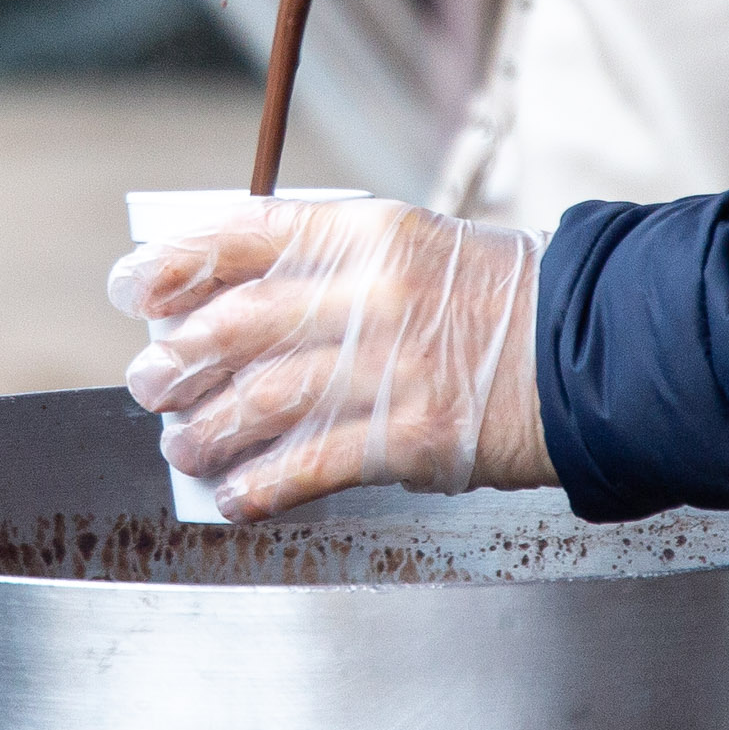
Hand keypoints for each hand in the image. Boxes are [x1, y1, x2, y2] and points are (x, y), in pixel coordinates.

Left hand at [113, 200, 552, 517]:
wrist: (595, 353)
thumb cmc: (506, 304)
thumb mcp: (422, 249)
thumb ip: (339, 270)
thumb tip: (240, 308)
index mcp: (372, 233)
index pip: (248, 235)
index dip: (178, 264)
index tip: (133, 288)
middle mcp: (372, 293)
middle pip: (241, 323)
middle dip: (181, 358)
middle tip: (148, 381)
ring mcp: (390, 365)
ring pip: (265, 399)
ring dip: (210, 428)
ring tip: (182, 446)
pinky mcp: (410, 434)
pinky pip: (312, 463)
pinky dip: (263, 483)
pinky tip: (234, 496)